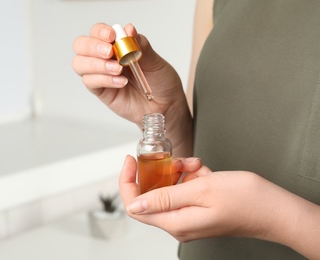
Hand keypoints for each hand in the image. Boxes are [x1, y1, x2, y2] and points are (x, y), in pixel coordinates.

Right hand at [72, 23, 184, 126]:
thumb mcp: (155, 61)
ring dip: (97, 64)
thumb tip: (129, 29)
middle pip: (81, 45)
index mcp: (117, 45)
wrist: (166, 105)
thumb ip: (140, 46)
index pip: (98, 32)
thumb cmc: (161, 82)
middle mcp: (105, 58)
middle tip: (109, 52)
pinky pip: (91, 82)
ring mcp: (101, 74)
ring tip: (118, 69)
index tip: (112, 36)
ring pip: (80, 64)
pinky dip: (104, 80)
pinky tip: (121, 82)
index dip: (100, 31)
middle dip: (92, 46)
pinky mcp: (101, 91)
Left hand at [119, 155, 307, 244]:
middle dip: (159, 172)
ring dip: (178, 172)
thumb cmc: (244, 200)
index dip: (128, 181)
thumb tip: (134, 205)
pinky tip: (203, 171)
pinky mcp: (198, 209)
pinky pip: (184, 189)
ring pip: (169, 188)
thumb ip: (164, 197)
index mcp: (175, 222)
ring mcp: (188, 216)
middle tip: (173, 160)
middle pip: (151, 195)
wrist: (274, 208)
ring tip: (195, 165)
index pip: (134, 206)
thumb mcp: (201, 190)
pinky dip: (190, 176)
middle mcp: (179, 223)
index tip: (131, 161)